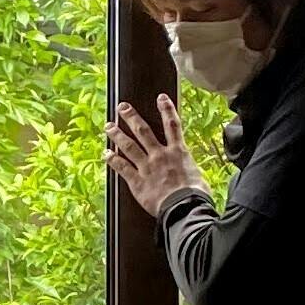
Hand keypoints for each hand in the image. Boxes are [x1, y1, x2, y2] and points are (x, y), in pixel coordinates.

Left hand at [107, 93, 208, 218]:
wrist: (184, 207)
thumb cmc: (195, 194)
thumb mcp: (198, 175)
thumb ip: (188, 167)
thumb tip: (190, 169)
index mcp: (178, 152)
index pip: (172, 125)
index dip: (166, 109)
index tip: (161, 98)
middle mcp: (160, 155)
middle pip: (143, 131)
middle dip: (131, 117)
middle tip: (122, 107)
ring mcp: (147, 167)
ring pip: (129, 146)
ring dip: (117, 135)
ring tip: (108, 126)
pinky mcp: (137, 181)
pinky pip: (122, 168)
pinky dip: (113, 160)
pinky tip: (106, 154)